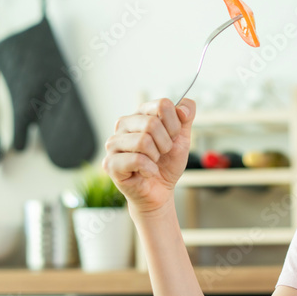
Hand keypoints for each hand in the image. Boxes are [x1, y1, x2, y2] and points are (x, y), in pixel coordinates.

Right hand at [102, 97, 195, 215]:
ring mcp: (113, 143)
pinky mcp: (110, 163)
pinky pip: (137, 160)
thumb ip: (186, 118)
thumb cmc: (167, 164)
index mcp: (140, 114)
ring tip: (152, 162)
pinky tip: (146, 173)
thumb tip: (183, 108)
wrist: (161, 191)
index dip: (175, 125)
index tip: (172, 138)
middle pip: (152, 123)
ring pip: (143, 141)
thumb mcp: (183, 139)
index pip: (162, 104)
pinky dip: (149, 169)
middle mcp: (123, 125)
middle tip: (162, 154)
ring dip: (156, 157)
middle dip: (166, 144)